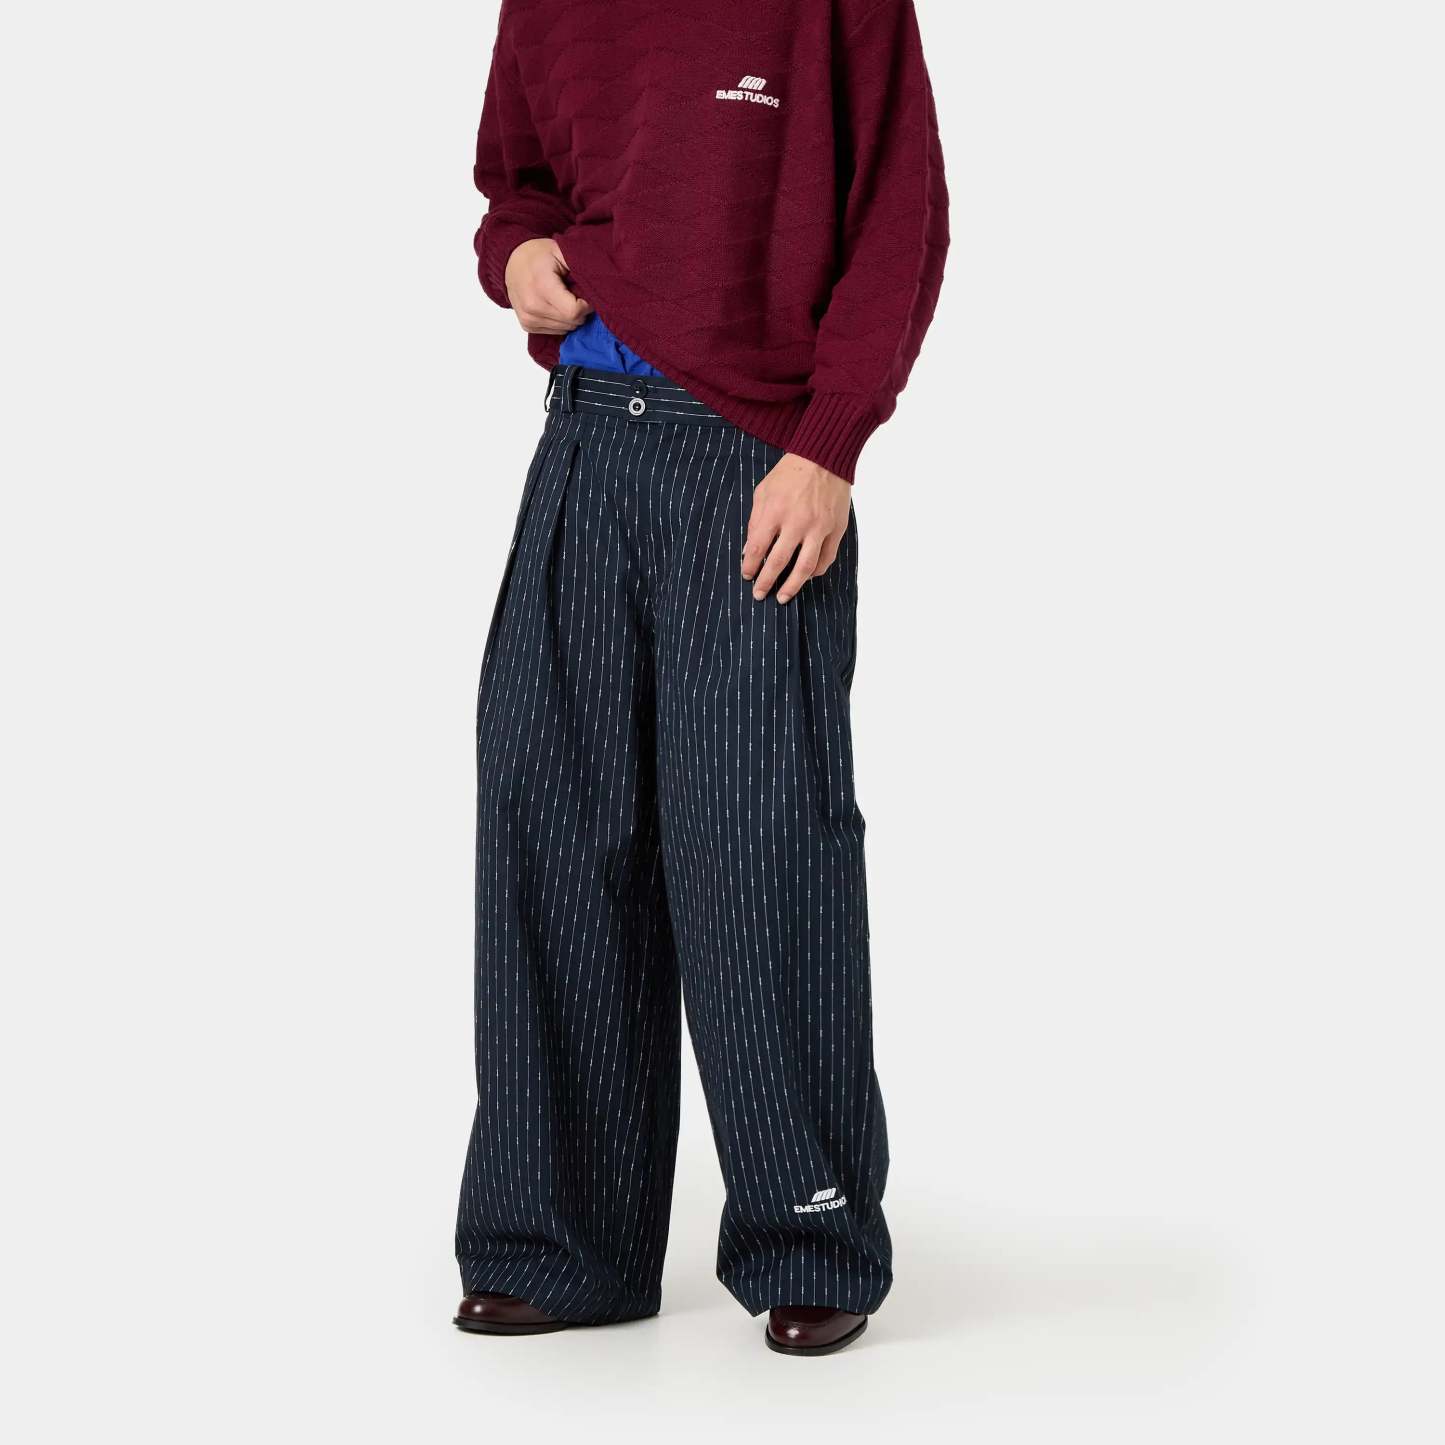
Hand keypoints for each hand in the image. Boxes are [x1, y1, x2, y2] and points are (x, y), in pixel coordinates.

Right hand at [504, 238, 593, 334]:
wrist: (512, 261)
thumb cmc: (538, 254)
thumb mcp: (561, 250)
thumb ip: (580, 264)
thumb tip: (601, 282)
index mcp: (542, 287)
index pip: (574, 311)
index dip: (586, 305)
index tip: (585, 293)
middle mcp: (533, 306)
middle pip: (571, 322)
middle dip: (580, 310)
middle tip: (575, 293)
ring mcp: (528, 318)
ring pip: (565, 329)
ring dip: (570, 316)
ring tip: (564, 298)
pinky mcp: (527, 325)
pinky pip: (555, 331)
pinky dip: (560, 321)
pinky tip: (555, 305)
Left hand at [741, 453, 851, 603]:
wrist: (823, 458)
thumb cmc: (790, 474)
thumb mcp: (763, 492)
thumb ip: (755, 521)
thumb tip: (750, 550)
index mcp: (775, 511)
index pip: (758, 548)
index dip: (750, 566)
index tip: (747, 575)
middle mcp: (797, 522)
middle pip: (779, 562)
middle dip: (766, 582)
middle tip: (760, 595)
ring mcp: (819, 527)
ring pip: (805, 566)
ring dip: (792, 586)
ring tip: (783, 597)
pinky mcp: (836, 529)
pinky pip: (826, 558)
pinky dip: (815, 572)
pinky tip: (806, 577)